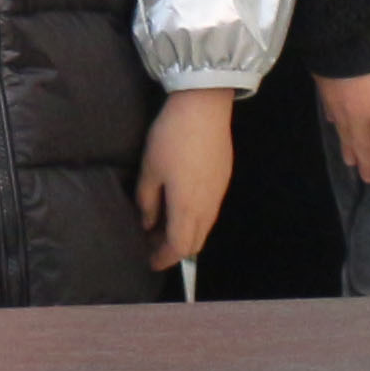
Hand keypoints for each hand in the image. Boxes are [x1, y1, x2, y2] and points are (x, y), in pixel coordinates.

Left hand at [134, 87, 236, 270]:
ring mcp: (218, 195)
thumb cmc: (171, 139)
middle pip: (194, 243)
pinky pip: (209, 214)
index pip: (177, 248)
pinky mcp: (222, 181)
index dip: (162, 258)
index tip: (148, 261)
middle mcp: (207, 208)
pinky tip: (178, 207)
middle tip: (151, 245)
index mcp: (187, 209)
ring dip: (184, 235)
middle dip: (173, 250)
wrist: (204, 109)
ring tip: (161, 227)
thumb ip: (147, 201)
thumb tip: (147, 224)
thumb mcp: (150, 169)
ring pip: (203, 229)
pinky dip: (193, 220)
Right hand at [317, 45, 369, 192]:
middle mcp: (361, 117)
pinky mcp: (325, 90)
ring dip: (351, 151)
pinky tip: (337, 127)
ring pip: (346, 136)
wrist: (344, 28)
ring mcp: (340, 104)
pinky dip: (337, 127)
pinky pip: (332, 116)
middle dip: (368, 165)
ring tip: (351, 162)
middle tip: (369, 179)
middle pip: (364, 148)